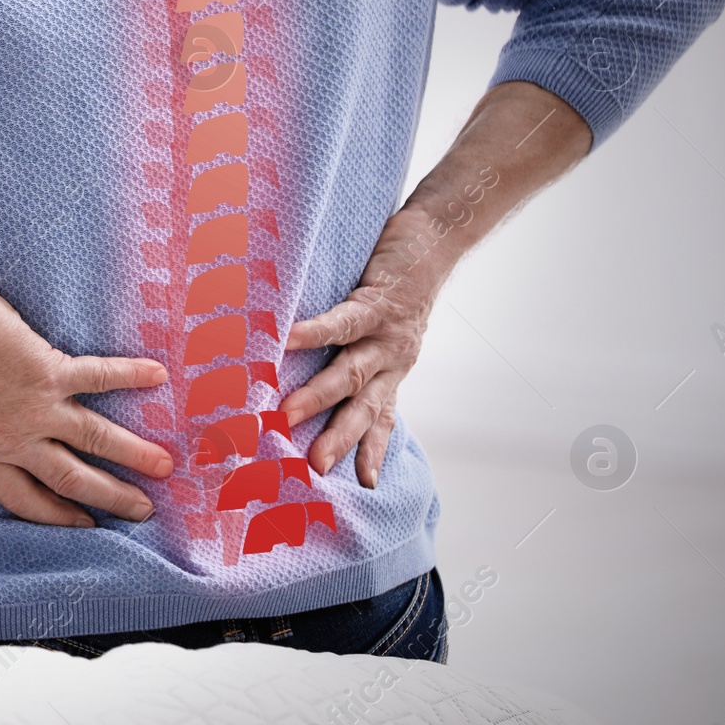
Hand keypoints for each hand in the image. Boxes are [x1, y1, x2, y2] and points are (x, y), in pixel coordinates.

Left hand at [0, 229, 173, 526]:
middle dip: (108, 496)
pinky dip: (128, 375)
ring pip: (93, 438)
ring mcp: (37, 406)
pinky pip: (97, 376)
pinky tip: (159, 375)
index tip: (83, 526)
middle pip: (69, 478)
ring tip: (164, 466)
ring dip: (130, 453)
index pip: (24, 497)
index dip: (54, 515)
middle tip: (141, 511)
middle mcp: (17, 438)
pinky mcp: (50, 370)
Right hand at [277, 80, 590, 489]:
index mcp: (392, 369)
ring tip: (288, 413)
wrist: (436, 237)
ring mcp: (386, 332)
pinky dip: (314, 332)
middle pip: (363, 407)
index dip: (372, 452)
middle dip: (339, 440)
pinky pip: (342, 320)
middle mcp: (392, 359)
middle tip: (313, 468)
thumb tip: (305, 371)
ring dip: (321, 395)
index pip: (380, 419)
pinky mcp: (377, 300)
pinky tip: (287, 340)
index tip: (364, 487)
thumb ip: (355, 352)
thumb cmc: (399, 283)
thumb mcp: (384, 328)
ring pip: (351, 371)